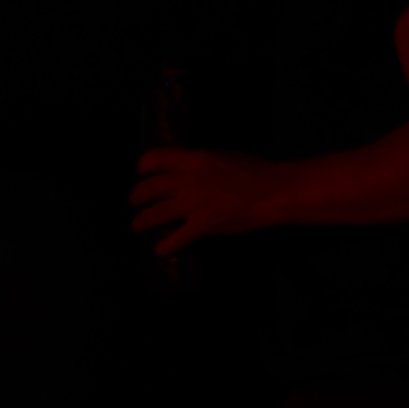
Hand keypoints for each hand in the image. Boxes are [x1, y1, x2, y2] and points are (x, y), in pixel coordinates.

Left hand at [127, 144, 288, 257]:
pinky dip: (167, 246)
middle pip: (151, 188)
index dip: (144, 166)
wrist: (274, 191)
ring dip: (143, 221)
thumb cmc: (256, 171)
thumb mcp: (224, 157)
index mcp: (194, 159)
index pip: (157, 158)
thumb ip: (203, 162)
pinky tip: (161, 250)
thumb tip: (192, 166)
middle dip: (137, 196)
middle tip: (134, 202)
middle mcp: (188, 180)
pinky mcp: (203, 225)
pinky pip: (178, 238)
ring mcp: (193, 204)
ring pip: (156, 213)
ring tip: (137, 226)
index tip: (141, 172)